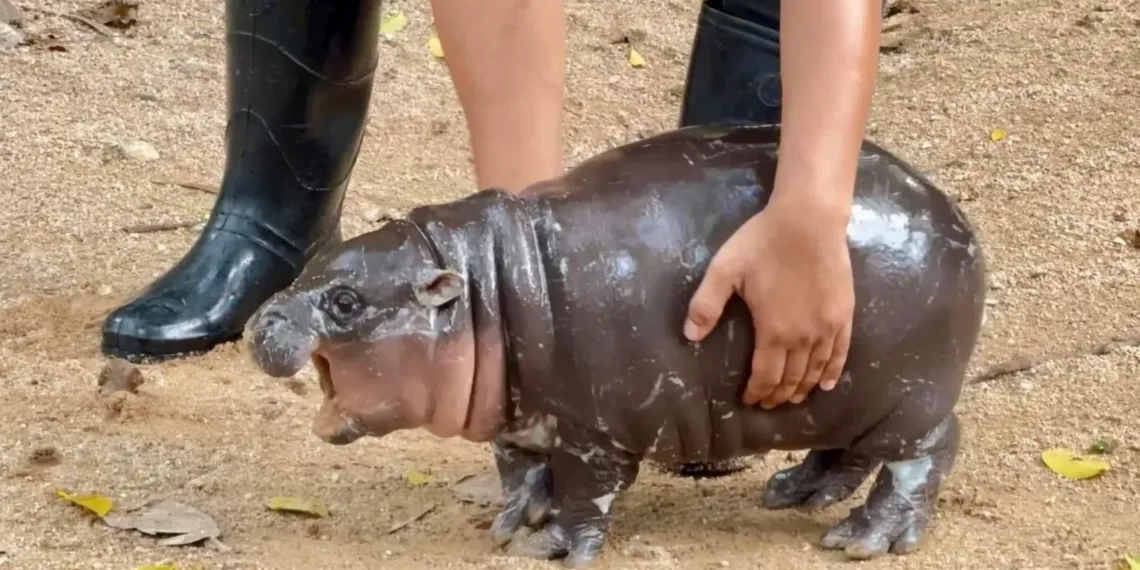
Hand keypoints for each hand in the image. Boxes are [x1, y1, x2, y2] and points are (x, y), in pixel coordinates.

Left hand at [682, 193, 854, 408]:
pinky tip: (827, 384)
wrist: (810, 219)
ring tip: (792, 398)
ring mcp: (828, 327)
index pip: (766, 375)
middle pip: (791, 378)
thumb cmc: (764, 243)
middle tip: (767, 404)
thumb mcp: (725, 270)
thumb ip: (706, 305)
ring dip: (803, 388)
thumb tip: (689, 336)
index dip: (757, 392)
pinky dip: (833, 372)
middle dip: (777, 394)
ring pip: (816, 369)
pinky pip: (840, 352)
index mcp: (774, 331)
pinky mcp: (844, 314)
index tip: (750, 400)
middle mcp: (804, 337)